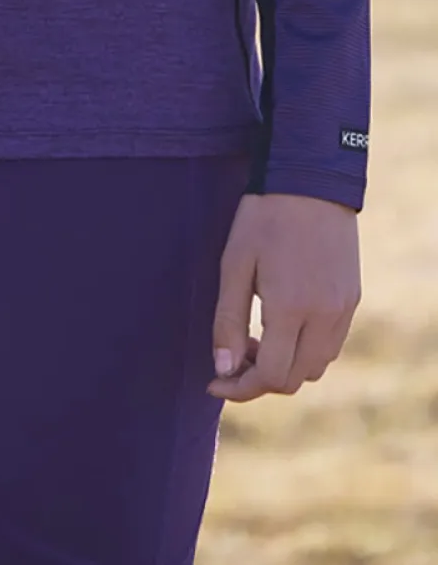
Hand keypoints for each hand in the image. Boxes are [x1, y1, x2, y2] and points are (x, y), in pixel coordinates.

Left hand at [209, 191, 359, 401]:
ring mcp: (344, 309)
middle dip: (259, 379)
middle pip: (295, 379)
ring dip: (285, 365)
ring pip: (316, 366)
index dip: (240, 388)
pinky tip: (283, 324)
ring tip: (257, 336)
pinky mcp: (352, 299)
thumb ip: (227, 320)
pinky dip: (306, 349)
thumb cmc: (263, 217)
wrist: (310, 179)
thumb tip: (223, 369)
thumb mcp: (234, 264)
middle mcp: (325, 316)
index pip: (270, 376)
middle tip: (233, 354)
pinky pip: (331, 344)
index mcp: (291, 308)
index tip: (215, 382)